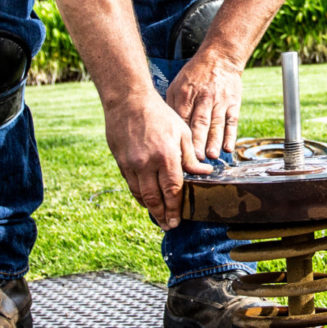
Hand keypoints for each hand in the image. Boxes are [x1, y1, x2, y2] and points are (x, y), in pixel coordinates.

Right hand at [105, 93, 212, 228]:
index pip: (172, 190)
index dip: (175, 208)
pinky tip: (146, 200)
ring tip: (158, 217)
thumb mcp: (181, 132)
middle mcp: (147, 164)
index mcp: (166, 156)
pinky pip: (130, 185)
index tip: (178, 220)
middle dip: (162, 215)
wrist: (128, 101)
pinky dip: (139, 196)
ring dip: (150, 208)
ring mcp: (132, 164)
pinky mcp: (121, 162)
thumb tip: (205, 173)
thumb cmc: (159, 114)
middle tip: (169, 226)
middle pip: (155, 198)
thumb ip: (190, 157)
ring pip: (140, 195)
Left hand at [167, 50, 243, 159]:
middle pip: (199, 122)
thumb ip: (173, 106)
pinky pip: (232, 122)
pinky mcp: (233, 103)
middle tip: (195, 159)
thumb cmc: (195, 74)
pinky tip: (227, 148)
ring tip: (210, 156)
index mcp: (186, 93)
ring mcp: (220, 101)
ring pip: (216, 124)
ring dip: (214, 141)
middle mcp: (203, 97)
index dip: (180, 135)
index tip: (178, 152)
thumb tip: (167, 129)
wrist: (221, 58)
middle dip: (197, 142)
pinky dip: (230, 136)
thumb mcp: (177, 85)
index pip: (182, 118)